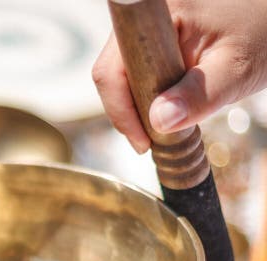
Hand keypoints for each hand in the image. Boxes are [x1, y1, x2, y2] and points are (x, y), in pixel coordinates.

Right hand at [92, 0, 266, 152]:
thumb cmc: (264, 32)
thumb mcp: (235, 71)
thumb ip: (198, 96)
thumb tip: (158, 121)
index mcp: (160, 15)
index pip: (113, 69)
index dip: (121, 109)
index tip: (143, 140)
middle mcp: (146, 18)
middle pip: (113, 74)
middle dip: (132, 110)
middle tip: (157, 138)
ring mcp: (147, 29)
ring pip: (122, 76)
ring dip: (141, 105)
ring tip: (172, 121)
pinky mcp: (152, 40)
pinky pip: (135, 72)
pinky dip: (149, 95)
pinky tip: (172, 104)